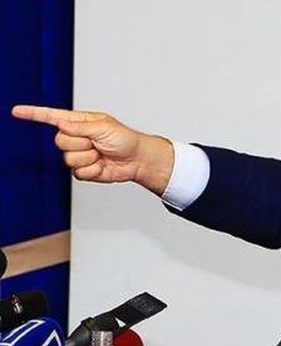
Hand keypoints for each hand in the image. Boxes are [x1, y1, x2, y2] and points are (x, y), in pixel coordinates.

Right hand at [12, 105, 173, 194]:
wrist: (137, 160)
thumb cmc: (126, 139)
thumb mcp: (105, 127)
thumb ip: (82, 127)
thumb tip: (62, 124)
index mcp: (80, 122)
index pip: (52, 117)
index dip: (34, 114)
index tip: (17, 111)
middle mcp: (76, 138)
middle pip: (60, 141)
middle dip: (80, 143)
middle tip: (97, 143)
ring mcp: (79, 154)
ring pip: (68, 159)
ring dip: (88, 158)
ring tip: (101, 154)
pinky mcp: (83, 170)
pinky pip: (77, 172)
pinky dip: (92, 170)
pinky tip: (102, 165)